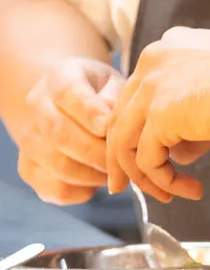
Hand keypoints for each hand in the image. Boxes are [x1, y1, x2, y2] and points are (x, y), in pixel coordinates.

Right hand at [17, 57, 121, 205]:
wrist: (65, 102)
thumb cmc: (98, 91)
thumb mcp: (112, 81)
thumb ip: (115, 98)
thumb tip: (113, 125)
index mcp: (59, 78)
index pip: (68, 93)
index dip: (89, 113)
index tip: (109, 127)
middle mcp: (36, 107)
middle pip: (60, 134)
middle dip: (96, 151)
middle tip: (121, 161)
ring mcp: (28, 139)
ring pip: (57, 165)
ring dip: (91, 174)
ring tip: (114, 173)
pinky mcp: (28, 168)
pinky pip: (53, 189)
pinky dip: (79, 191)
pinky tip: (96, 183)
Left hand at [105, 27, 209, 202]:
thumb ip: (187, 113)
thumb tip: (178, 150)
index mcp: (164, 51)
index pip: (133, 98)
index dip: (133, 132)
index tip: (140, 160)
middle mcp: (151, 63)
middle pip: (120, 121)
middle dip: (122, 160)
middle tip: (128, 188)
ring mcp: (152, 88)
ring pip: (126, 144)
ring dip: (147, 177)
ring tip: (171, 195)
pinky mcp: (160, 115)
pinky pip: (148, 160)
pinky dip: (164, 180)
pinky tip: (190, 187)